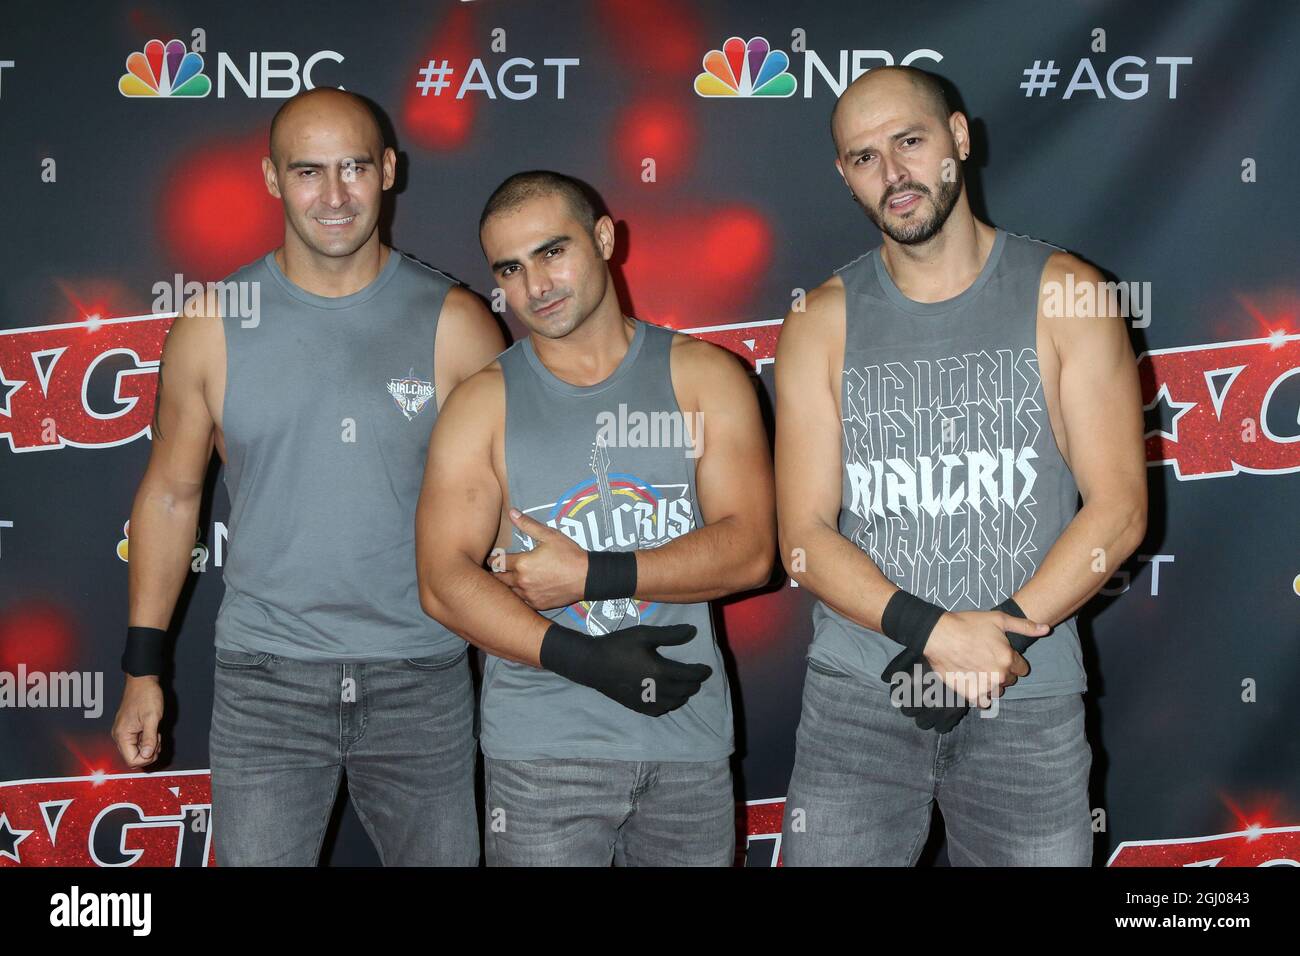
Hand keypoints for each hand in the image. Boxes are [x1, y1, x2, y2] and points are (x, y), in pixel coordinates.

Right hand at [111, 675, 163, 766]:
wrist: (142, 681)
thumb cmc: (146, 696)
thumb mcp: (152, 718)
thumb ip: (149, 738)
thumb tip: (147, 755)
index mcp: (122, 735)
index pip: (132, 761)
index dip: (147, 758)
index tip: (156, 746)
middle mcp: (119, 736)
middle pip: (134, 757)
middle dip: (149, 752)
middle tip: (157, 737)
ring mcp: (123, 733)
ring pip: (137, 750)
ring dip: (149, 745)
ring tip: (155, 731)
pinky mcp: (128, 729)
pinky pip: (138, 742)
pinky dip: (147, 739)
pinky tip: (152, 729)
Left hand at [495, 509, 588, 609]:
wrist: (586, 577)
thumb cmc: (568, 554)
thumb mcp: (549, 535)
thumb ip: (528, 525)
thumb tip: (512, 513)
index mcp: (522, 563)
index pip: (498, 562)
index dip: (492, 560)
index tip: (491, 559)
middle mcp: (522, 581)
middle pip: (498, 579)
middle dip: (494, 575)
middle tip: (491, 572)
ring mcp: (529, 594)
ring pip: (507, 593)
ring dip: (504, 587)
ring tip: (501, 583)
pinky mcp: (537, 604)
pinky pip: (520, 602)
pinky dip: (517, 596)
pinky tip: (518, 592)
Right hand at [539, 622, 711, 716]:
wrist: (593, 664)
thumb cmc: (618, 646)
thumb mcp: (645, 634)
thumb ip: (670, 634)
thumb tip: (692, 632)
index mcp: (661, 671)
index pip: (690, 675)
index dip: (701, 672)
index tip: (707, 669)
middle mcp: (657, 690)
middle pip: (685, 690)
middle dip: (694, 684)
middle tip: (697, 677)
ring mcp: (647, 701)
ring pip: (674, 703)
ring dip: (684, 695)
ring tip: (685, 687)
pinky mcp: (637, 706)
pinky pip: (660, 710)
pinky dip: (669, 705)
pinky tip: (668, 698)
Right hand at [922, 610, 1045, 707]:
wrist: (938, 635)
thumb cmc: (968, 625)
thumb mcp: (998, 620)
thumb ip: (1024, 626)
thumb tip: (1047, 630)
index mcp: (1008, 659)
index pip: (1021, 669)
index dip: (1011, 660)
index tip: (998, 654)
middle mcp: (1000, 676)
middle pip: (1010, 680)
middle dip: (1002, 672)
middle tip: (986, 660)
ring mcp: (985, 687)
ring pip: (997, 691)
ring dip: (992, 684)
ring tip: (978, 670)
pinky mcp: (971, 695)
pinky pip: (984, 702)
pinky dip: (981, 695)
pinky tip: (973, 683)